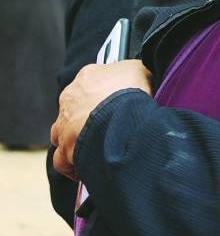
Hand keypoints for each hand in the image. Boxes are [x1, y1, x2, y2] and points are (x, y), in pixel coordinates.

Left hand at [50, 61, 151, 179]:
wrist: (120, 119)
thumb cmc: (129, 92)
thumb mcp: (140, 69)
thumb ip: (134, 72)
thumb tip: (138, 75)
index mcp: (88, 77)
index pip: (92, 81)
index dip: (106, 91)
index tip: (118, 100)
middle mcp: (71, 98)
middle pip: (76, 106)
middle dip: (90, 115)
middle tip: (111, 124)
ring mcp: (65, 124)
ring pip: (64, 132)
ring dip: (77, 138)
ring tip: (99, 145)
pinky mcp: (65, 148)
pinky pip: (63, 159)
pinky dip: (73, 164)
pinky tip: (88, 166)